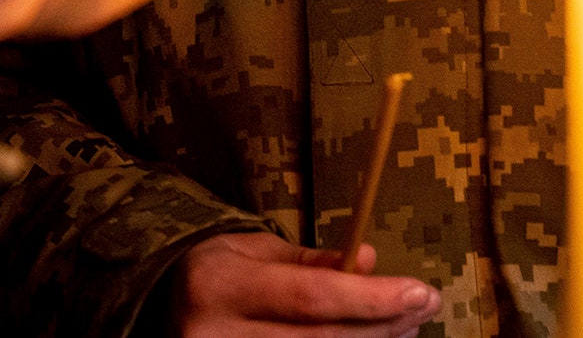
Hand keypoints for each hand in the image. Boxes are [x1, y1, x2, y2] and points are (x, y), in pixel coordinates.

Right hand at [166, 233, 440, 336]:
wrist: (159, 311)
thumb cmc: (216, 275)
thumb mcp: (253, 252)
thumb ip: (311, 262)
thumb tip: (370, 260)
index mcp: (221, 286)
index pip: (311, 296)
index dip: (372, 298)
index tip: (420, 291)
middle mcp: (217, 336)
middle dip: (383, 325)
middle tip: (423, 307)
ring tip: (405, 327)